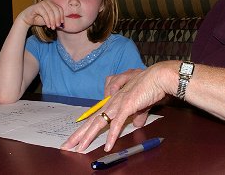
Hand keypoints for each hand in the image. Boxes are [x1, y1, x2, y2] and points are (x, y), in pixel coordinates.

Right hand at [18, 0, 63, 29]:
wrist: (28, 19)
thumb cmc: (39, 19)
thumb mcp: (50, 20)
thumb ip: (55, 21)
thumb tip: (63, 25)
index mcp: (52, 4)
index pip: (60, 9)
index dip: (61, 16)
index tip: (61, 23)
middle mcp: (48, 2)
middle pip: (56, 10)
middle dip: (57, 19)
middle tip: (57, 26)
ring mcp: (43, 3)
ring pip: (51, 12)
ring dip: (52, 21)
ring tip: (52, 27)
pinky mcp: (37, 6)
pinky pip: (45, 14)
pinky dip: (47, 21)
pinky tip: (48, 26)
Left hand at [61, 61, 178, 151]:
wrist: (158, 76)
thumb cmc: (150, 86)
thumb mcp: (142, 104)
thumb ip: (138, 115)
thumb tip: (136, 124)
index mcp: (114, 101)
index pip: (95, 116)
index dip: (85, 128)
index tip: (76, 138)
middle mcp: (112, 102)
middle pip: (92, 120)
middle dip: (78, 134)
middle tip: (67, 145)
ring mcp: (118, 103)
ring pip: (99, 122)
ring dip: (89, 136)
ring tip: (80, 148)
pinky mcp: (127, 106)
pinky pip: (117, 124)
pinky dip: (112, 135)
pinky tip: (108, 146)